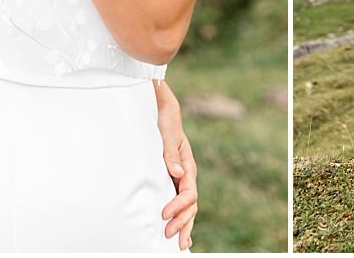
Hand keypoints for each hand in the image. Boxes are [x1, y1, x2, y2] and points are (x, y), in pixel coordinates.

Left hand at [156, 81, 197, 249]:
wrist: (163, 110)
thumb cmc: (164, 121)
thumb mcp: (167, 133)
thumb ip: (170, 153)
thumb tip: (176, 172)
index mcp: (187, 166)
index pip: (188, 192)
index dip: (178, 206)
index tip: (164, 214)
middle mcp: (186, 175)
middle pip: (191, 205)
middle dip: (182, 223)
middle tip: (168, 236)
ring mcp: (180, 180)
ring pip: (188, 208)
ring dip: (184, 225)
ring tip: (178, 243)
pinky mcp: (171, 181)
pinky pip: (179, 204)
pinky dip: (182, 220)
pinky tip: (180, 233)